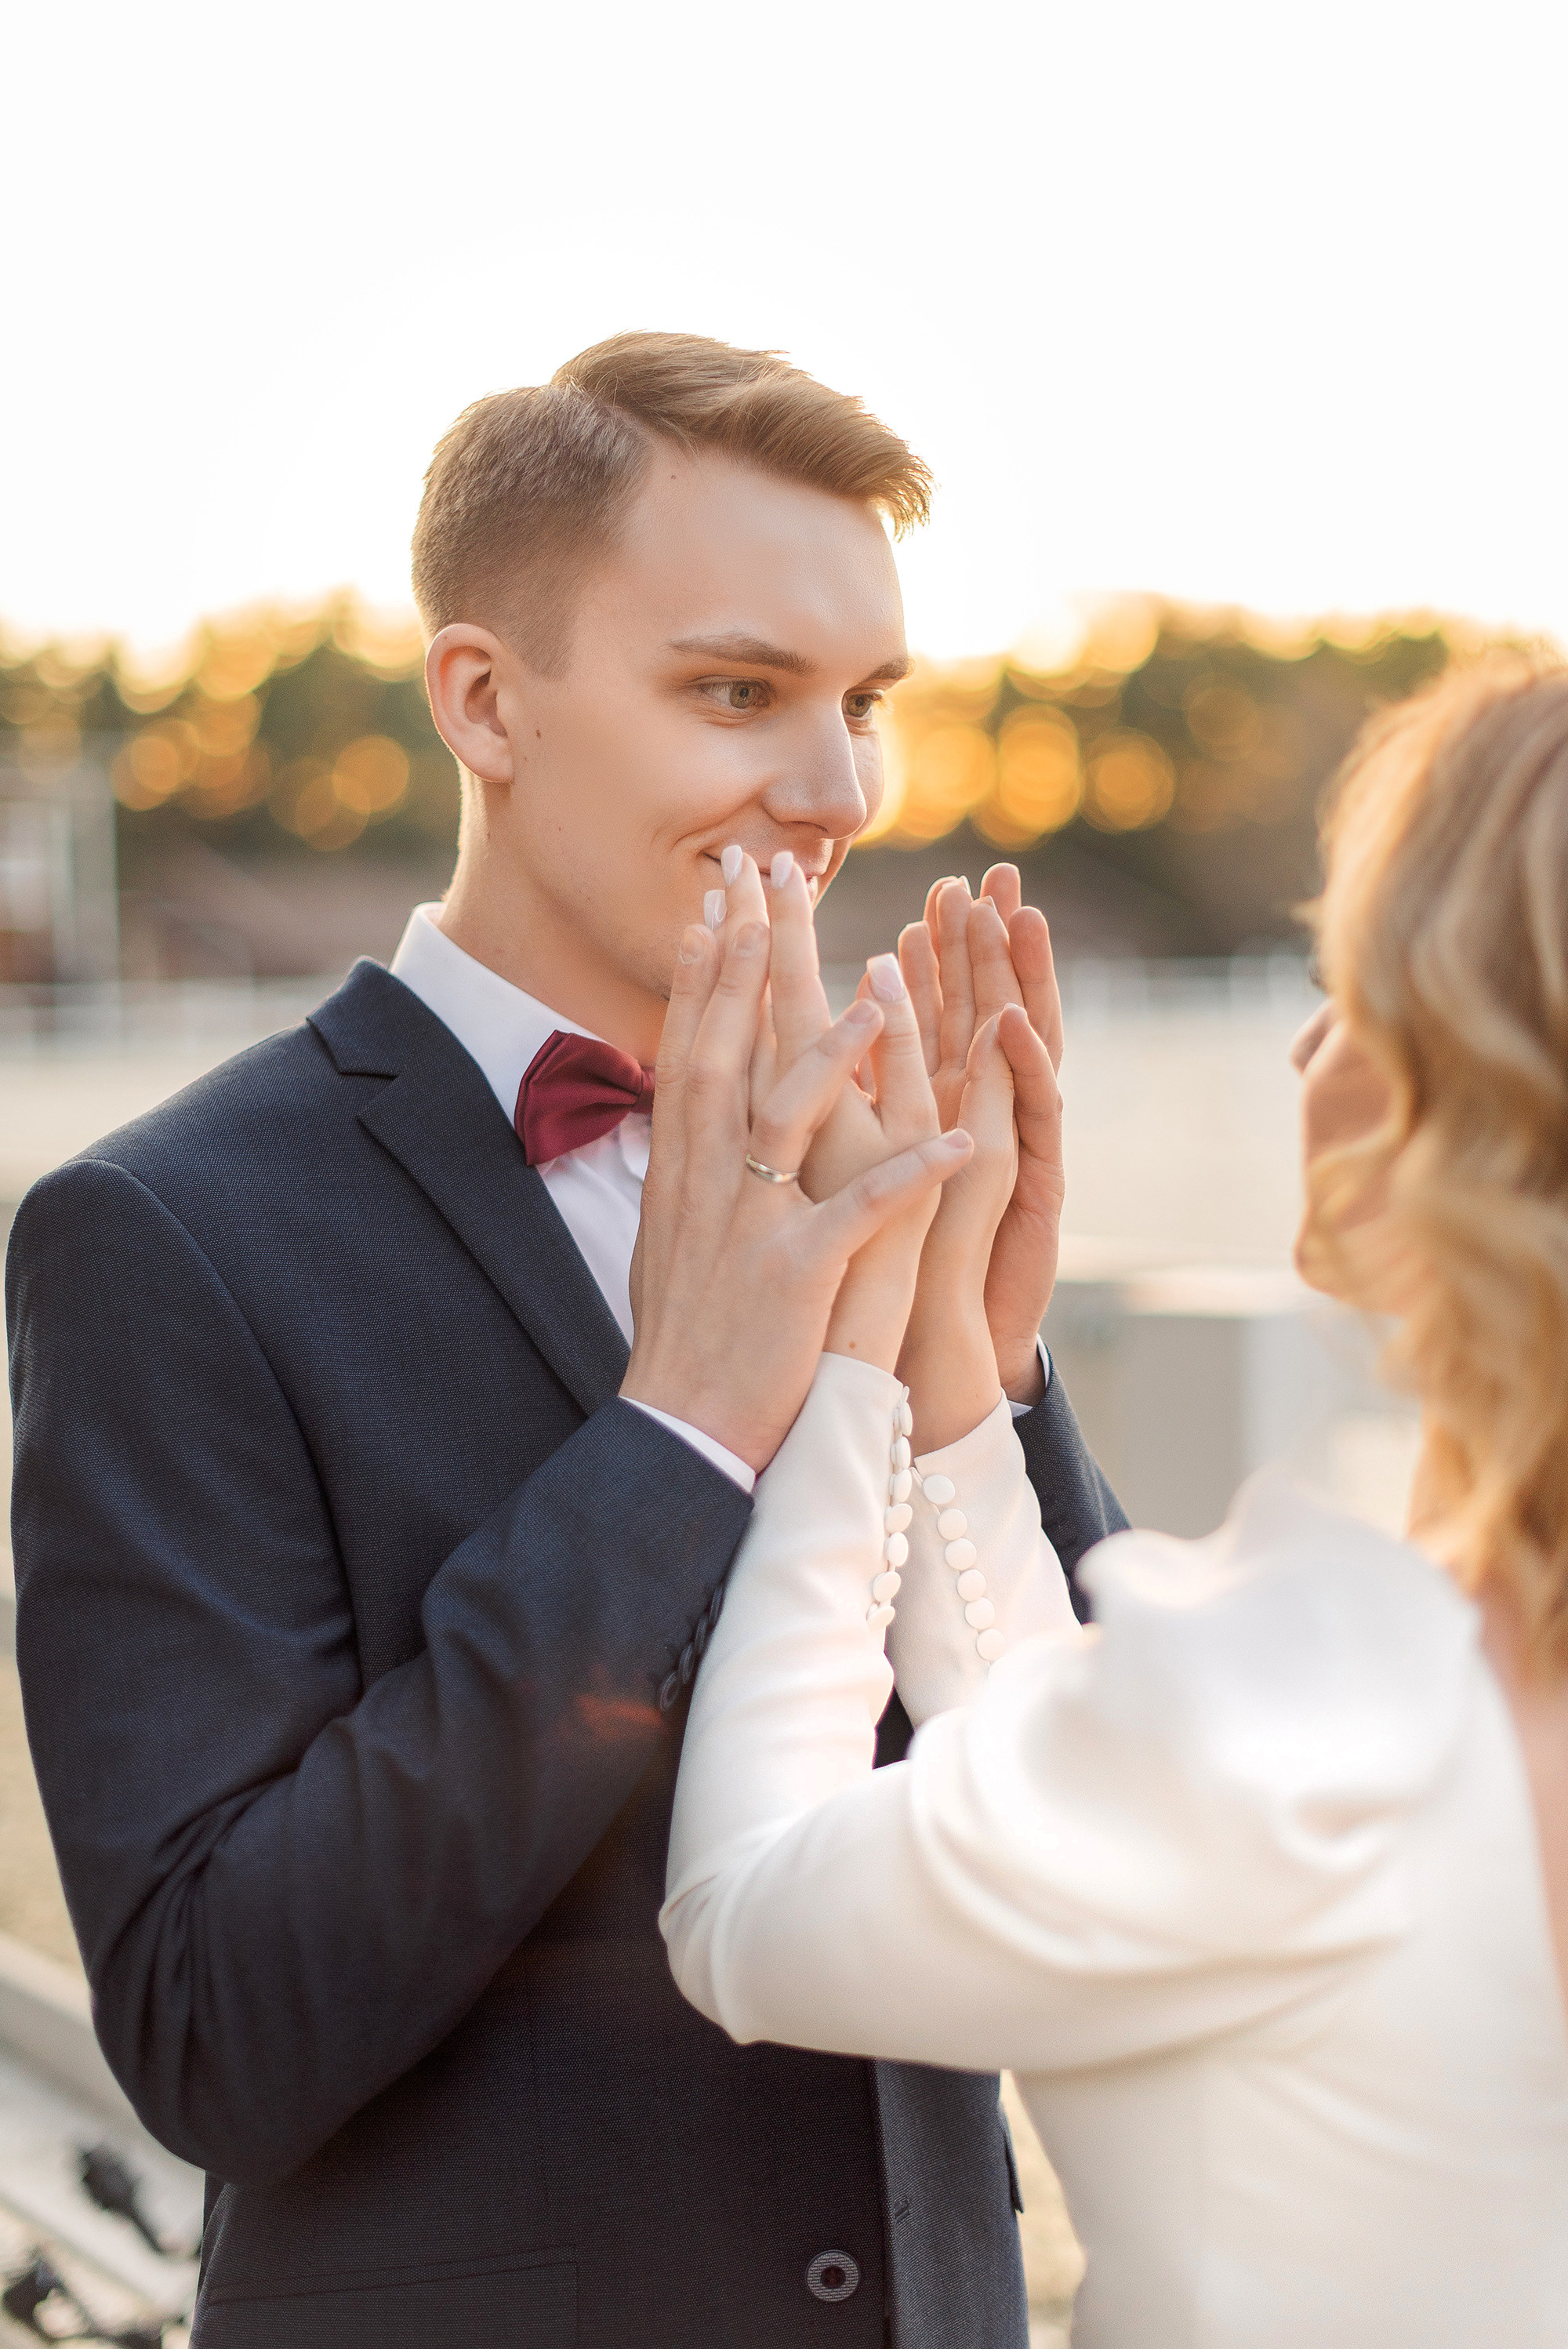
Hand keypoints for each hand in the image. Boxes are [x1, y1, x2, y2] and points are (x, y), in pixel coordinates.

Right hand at [623, 898, 971, 1473]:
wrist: (682, 1432)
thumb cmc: (687, 1341)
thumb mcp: (672, 1240)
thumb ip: (686, 1175)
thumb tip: (685, 1124)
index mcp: (683, 1174)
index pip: (693, 1054)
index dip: (707, 979)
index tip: (718, 911)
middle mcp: (708, 1184)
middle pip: (728, 1052)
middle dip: (749, 965)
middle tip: (762, 884)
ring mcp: (753, 1224)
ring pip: (793, 1113)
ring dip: (835, 1046)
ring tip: (880, 988)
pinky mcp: (798, 1272)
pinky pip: (865, 1210)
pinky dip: (914, 1170)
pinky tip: (962, 1134)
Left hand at [899, 867, 1065, 1404]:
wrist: (912, 1354)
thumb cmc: (871, 1268)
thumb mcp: (849, 1170)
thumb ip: (848, 1103)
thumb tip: (820, 1044)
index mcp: (924, 1109)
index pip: (938, 1014)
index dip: (939, 953)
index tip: (935, 892)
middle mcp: (971, 1121)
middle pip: (984, 1013)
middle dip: (987, 943)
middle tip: (990, 874)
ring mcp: (1003, 1150)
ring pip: (1016, 1051)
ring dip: (1018, 980)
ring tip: (1015, 914)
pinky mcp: (1017, 1192)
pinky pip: (1022, 1119)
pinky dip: (1017, 1065)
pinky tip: (1009, 1021)